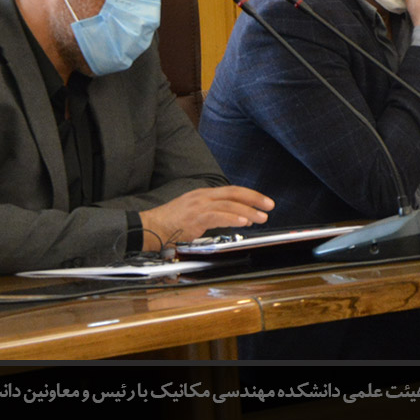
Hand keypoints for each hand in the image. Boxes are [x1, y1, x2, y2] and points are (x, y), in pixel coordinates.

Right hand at [139, 186, 273, 247]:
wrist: (150, 228)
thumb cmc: (171, 224)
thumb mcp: (195, 213)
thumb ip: (215, 214)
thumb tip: (238, 218)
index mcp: (203, 194)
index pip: (231, 191)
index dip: (250, 195)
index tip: (264, 202)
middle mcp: (202, 196)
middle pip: (234, 193)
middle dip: (254, 198)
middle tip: (269, 206)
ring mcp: (198, 206)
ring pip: (229, 204)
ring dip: (248, 211)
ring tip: (261, 218)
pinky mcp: (194, 217)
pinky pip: (217, 216)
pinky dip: (232, 217)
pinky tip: (243, 222)